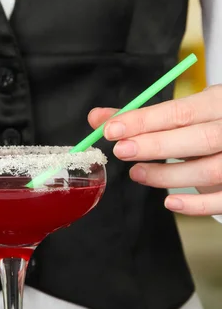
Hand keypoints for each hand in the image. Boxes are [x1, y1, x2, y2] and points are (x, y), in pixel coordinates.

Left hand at [88, 85, 221, 216]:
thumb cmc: (207, 125)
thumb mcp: (183, 114)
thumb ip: (141, 117)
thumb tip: (97, 119)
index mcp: (218, 102)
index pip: (180, 111)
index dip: (143, 121)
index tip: (111, 130)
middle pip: (199, 138)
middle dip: (155, 146)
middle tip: (121, 151)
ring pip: (209, 170)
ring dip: (167, 175)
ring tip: (137, 173)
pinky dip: (195, 205)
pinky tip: (169, 201)